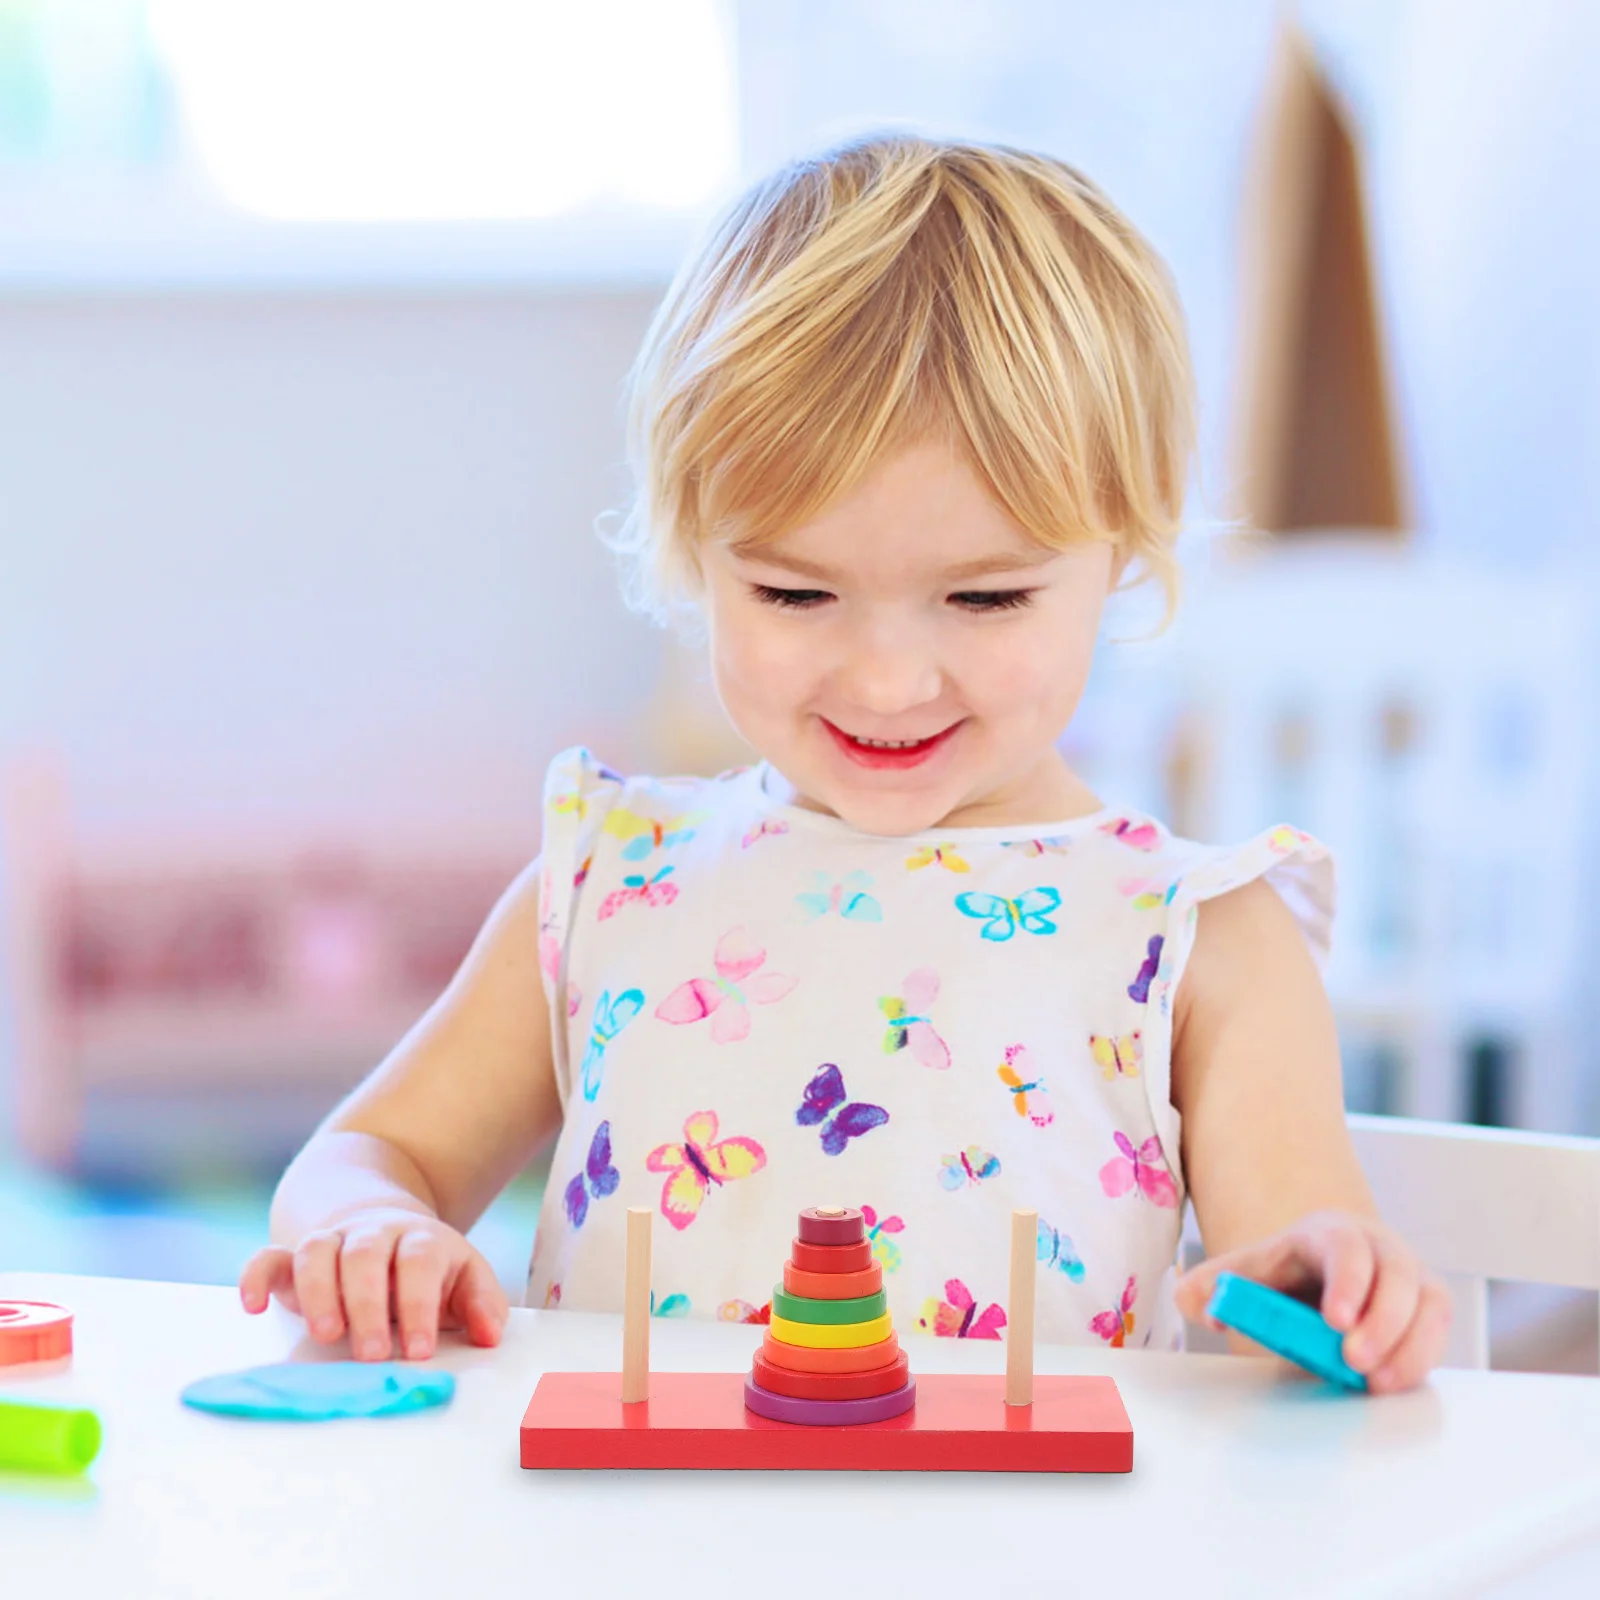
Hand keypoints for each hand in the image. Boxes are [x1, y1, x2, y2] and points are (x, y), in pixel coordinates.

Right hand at [238, 1209, 508, 1361]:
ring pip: (318, 1251)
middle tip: (371, 1354)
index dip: (420, 1304)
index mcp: (420, 1239)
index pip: (420, 1262)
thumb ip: (481, 1304)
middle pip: (366, 1256)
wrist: (385, 1227)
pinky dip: (256, 1276)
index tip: (419, 1351)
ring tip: (326, 1336)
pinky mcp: (293, 1257)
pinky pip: (269, 1256)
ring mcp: (332, 1241)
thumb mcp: (463, 1279)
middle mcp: (373, 1234)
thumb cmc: (428, 1270)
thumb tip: (491, 1335)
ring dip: (318, 1291)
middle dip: (368, 1305)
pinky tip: (251, 1305)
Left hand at [1173, 1209, 1451, 1393]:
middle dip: (1381, 1321)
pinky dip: (1421, 1358)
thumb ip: (1212, 1284)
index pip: (1345, 1246)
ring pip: (1427, 1303)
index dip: (1346, 1281)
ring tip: (1376, 1384)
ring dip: (1408, 1346)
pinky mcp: (1429, 1306)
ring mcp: (1410, 1275)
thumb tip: (1192, 1299)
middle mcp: (1379, 1247)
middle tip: (1355, 1362)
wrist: (1320, 1275)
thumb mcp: (1246, 1273)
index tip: (1335, 1322)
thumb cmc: (1283, 1275)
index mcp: (1329, 1232)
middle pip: (1396, 1275)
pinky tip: (1394, 1383)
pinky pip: (1438, 1329)